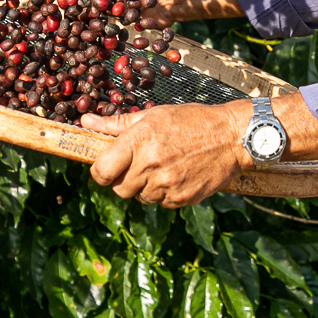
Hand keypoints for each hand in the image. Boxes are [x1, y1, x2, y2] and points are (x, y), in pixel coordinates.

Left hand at [80, 101, 252, 207]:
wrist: (232, 137)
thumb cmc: (191, 121)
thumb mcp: (153, 115)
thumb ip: (116, 124)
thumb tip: (85, 121)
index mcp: (139, 141)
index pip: (101, 171)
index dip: (100, 172)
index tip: (107, 167)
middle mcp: (150, 165)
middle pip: (118, 189)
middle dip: (123, 180)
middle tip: (138, 165)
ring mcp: (167, 185)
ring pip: (140, 197)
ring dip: (145, 187)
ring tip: (162, 166)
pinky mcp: (182, 199)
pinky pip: (161, 202)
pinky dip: (164, 193)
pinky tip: (177, 174)